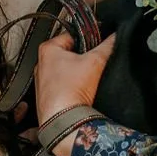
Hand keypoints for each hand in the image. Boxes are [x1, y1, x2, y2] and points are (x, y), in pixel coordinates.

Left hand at [35, 31, 115, 155]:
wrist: (64, 121)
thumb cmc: (70, 91)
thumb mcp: (96, 62)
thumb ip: (108, 45)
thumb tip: (115, 37)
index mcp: (47, 49)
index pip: (72, 35)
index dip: (88, 39)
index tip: (97, 46)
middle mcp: (41, 64)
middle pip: (69, 54)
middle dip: (82, 58)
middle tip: (92, 65)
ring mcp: (42, 82)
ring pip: (66, 71)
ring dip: (77, 74)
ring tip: (86, 81)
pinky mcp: (47, 97)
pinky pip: (63, 87)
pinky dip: (72, 88)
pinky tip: (80, 93)